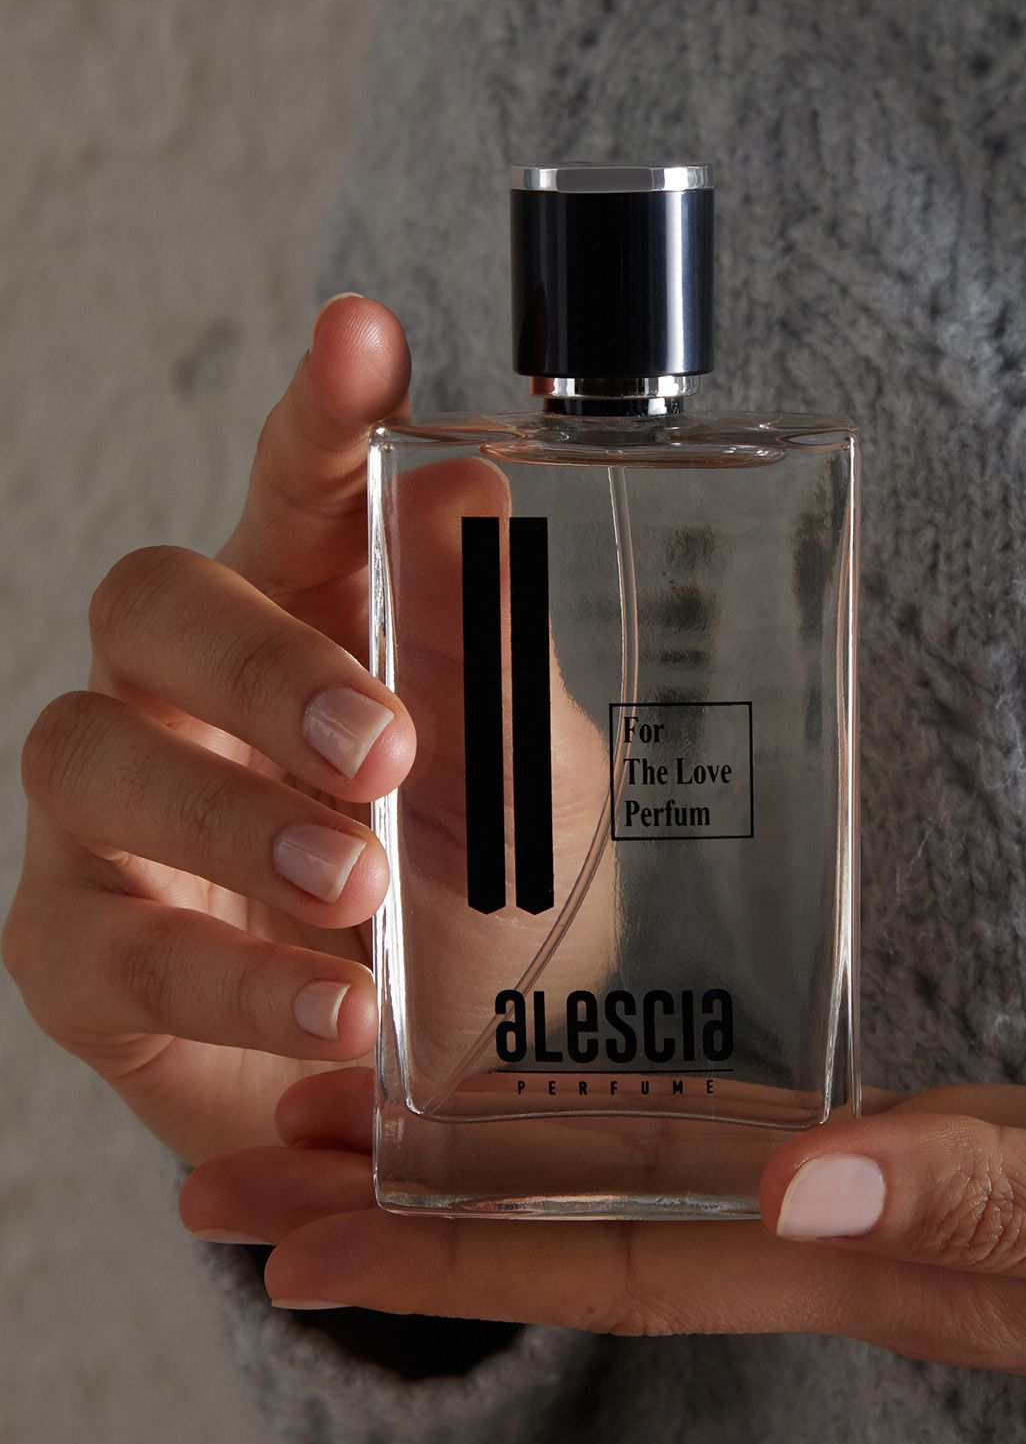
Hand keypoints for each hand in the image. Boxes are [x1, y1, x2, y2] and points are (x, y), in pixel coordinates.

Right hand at [2, 297, 416, 1162]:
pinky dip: (232, 979)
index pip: (296, 493)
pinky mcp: (78, 957)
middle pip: (151, 601)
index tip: (366, 337)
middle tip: (380, 745)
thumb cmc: (483, 924)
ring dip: (229, 816)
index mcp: (309, 627)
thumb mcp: (529, 793)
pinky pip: (113, 946)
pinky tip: (340, 1008)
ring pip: (88, 754)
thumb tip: (465, 480)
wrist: (447, 1106)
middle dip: (259, 661)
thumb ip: (486, 657)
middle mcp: (186, 700)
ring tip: (358, 881)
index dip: (318, 414)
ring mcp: (112, 823)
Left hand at [178, 1067, 1025, 1400]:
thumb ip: (989, 1205)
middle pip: (587, 1235)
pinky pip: (723, 1142)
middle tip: (226, 1174)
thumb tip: (794, 1183)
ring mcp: (872, 1208)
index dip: (441, 1256)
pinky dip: (614, 1118)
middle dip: (401, 1210)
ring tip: (339, 1108)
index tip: (280, 1243)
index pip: (615, 1269)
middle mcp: (839, 1247)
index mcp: (869, 1272)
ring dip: (484, 1154)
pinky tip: (569, 1086)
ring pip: (639, 1185)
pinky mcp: (917, 1164)